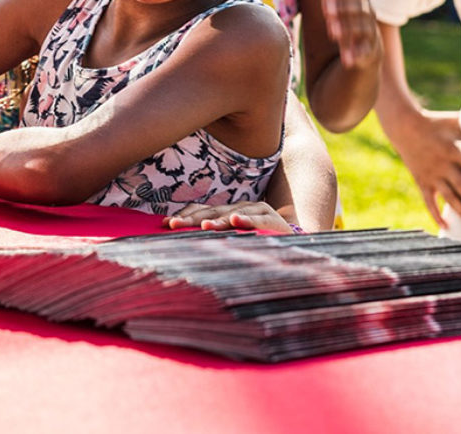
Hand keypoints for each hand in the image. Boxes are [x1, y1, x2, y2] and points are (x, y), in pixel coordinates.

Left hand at [164, 201, 293, 233]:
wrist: (295, 245)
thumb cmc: (258, 245)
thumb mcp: (233, 242)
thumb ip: (213, 242)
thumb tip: (183, 251)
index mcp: (226, 213)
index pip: (202, 211)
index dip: (185, 215)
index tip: (165, 224)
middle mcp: (239, 208)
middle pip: (212, 212)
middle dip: (192, 219)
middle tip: (174, 225)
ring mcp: (256, 211)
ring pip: (233, 214)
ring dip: (217, 220)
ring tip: (204, 226)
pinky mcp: (272, 220)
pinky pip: (258, 220)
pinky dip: (247, 220)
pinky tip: (236, 221)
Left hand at [321, 0, 381, 71]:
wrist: (362, 62)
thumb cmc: (347, 30)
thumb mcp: (337, 14)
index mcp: (362, 8)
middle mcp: (369, 21)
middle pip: (362, 10)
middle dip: (344, 8)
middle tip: (326, 10)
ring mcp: (372, 38)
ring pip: (365, 30)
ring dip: (348, 29)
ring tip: (331, 31)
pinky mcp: (370, 56)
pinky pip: (366, 54)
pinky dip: (356, 55)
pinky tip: (345, 58)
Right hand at [383, 108, 460, 228]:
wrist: (404, 127)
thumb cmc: (435, 123)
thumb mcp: (454, 122)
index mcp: (452, 149)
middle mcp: (442, 165)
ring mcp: (431, 175)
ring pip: (449, 197)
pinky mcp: (422, 181)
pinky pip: (429, 202)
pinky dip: (436, 215)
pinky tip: (447, 227)